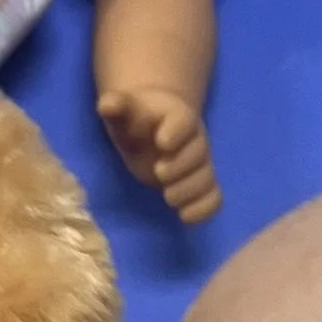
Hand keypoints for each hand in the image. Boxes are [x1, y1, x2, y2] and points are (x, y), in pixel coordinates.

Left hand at [97, 87, 221, 223]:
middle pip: (199, 153)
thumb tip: (107, 104)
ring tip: (168, 197)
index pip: (184, 121)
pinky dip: (204, 209)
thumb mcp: (123, 111)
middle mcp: (195, 139)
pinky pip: (213, 198)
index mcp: (177, 116)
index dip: (176, 132)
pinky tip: (184, 217)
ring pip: (207, 178)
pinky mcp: (199, 184)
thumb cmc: (135, 120)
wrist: (150, 128)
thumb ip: (116, 106)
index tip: (161, 143)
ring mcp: (200, 163)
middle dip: (179, 166)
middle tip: (158, 173)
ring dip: (190, 191)